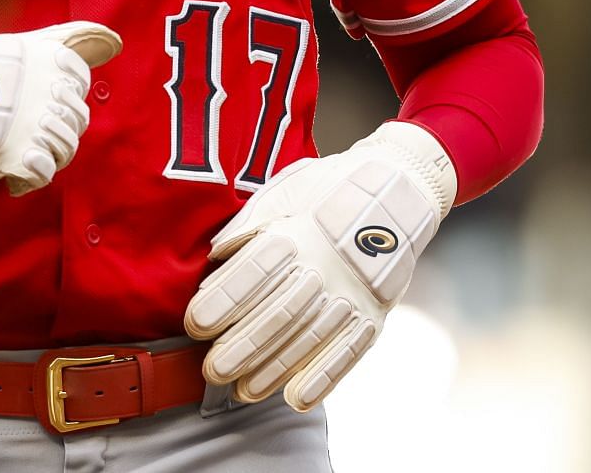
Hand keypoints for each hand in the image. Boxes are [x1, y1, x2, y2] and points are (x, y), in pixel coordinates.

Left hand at [183, 121, 455, 409]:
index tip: (195, 324)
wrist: (395, 191)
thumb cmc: (326, 192)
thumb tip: (215, 258)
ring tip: (243, 390)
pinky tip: (296, 399)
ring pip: (307, 340)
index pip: (251, 275)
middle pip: (275, 315)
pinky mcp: (373, 314)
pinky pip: (348, 353)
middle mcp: (322, 267)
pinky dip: (322, 379)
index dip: (221, 303)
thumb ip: (247, 227)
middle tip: (212, 370)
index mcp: (294, 234)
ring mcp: (351, 294)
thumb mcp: (282, 192)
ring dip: (272, 371)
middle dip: (240, 348)